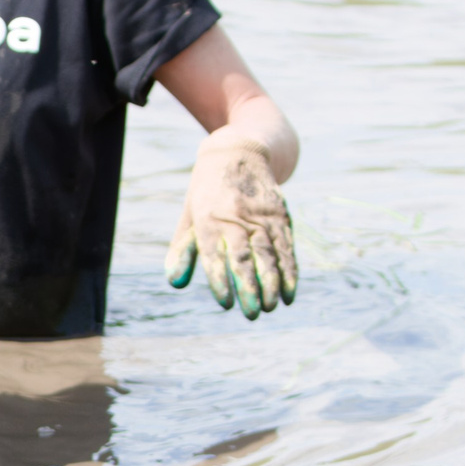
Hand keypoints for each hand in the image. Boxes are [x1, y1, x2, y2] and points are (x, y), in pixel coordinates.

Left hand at [163, 131, 297, 319]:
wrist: (238, 151)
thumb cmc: (207, 192)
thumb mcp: (190, 215)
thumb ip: (183, 250)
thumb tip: (175, 283)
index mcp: (209, 218)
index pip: (214, 255)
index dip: (220, 280)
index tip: (225, 303)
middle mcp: (236, 217)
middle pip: (245, 257)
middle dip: (250, 288)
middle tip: (252, 314)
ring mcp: (261, 216)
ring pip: (269, 254)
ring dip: (272, 284)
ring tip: (272, 307)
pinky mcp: (280, 215)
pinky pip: (287, 248)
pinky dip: (290, 272)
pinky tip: (289, 293)